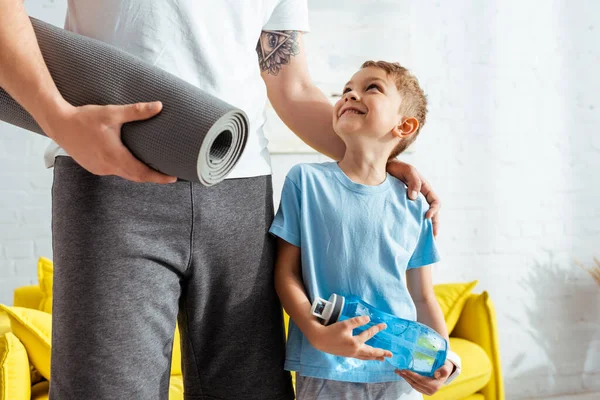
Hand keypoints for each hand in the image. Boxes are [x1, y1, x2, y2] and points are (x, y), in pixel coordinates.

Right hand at [44, 101, 176, 183]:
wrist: (58, 123)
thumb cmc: (84, 118)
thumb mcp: (112, 113)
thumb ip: (136, 111)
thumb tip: (159, 106)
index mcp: (114, 156)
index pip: (142, 173)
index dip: (158, 177)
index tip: (173, 178)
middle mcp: (107, 167)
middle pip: (136, 177)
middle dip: (153, 177)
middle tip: (169, 175)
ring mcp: (99, 169)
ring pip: (124, 175)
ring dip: (139, 174)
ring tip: (154, 169)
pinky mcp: (93, 167)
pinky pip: (114, 171)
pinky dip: (126, 170)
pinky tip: (131, 163)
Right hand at [308, 316, 392, 360]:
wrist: (319, 340)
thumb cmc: (332, 331)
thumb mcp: (345, 324)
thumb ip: (357, 321)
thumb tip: (368, 318)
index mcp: (356, 343)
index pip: (369, 334)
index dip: (376, 329)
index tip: (384, 325)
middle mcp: (355, 350)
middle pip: (371, 352)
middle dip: (381, 353)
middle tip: (390, 355)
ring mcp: (351, 354)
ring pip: (366, 357)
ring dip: (374, 357)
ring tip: (382, 359)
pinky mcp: (347, 354)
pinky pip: (360, 357)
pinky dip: (366, 357)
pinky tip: (367, 357)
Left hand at [386, 159, 440, 236]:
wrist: (382, 168)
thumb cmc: (397, 167)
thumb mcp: (408, 170)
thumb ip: (413, 181)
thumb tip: (414, 197)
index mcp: (425, 188)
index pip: (435, 202)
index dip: (434, 210)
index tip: (427, 217)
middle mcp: (420, 197)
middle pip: (432, 213)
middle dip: (434, 225)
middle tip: (433, 237)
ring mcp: (412, 203)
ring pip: (421, 217)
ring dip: (425, 227)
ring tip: (424, 239)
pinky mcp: (402, 206)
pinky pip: (410, 217)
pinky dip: (413, 225)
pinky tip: (410, 233)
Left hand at [395, 360, 453, 395]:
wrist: (445, 371)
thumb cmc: (445, 367)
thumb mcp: (446, 367)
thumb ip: (444, 370)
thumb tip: (437, 374)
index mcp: (435, 386)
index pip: (420, 380)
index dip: (411, 375)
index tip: (404, 370)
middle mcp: (430, 390)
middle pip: (415, 383)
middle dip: (405, 376)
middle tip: (398, 370)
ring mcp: (427, 391)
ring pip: (413, 385)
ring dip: (405, 378)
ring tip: (399, 371)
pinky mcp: (424, 390)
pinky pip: (414, 385)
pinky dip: (409, 380)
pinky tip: (405, 375)